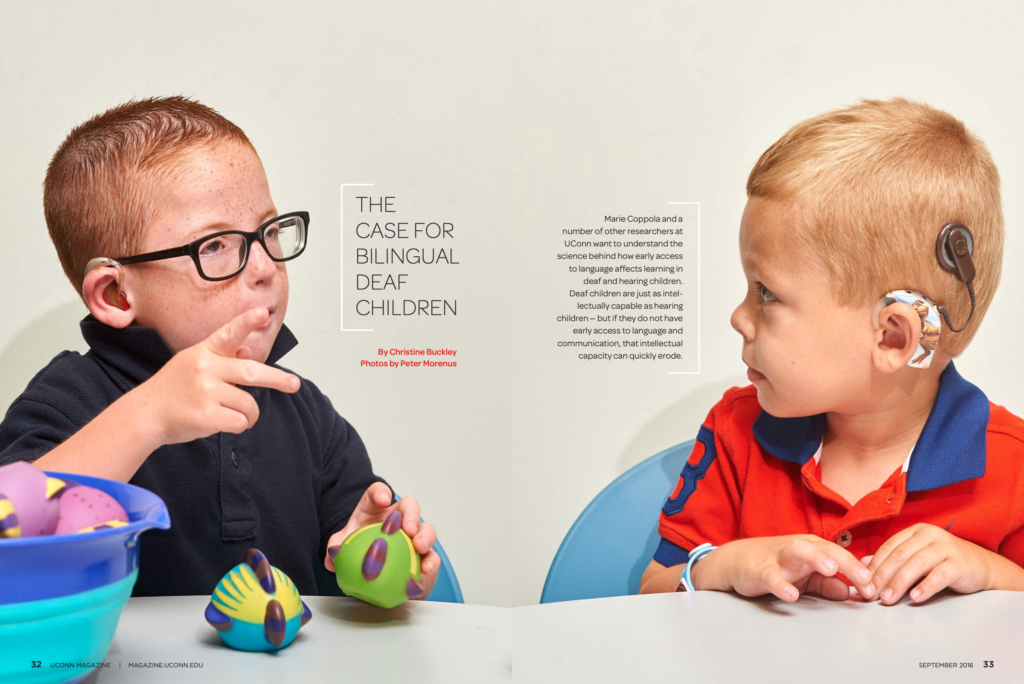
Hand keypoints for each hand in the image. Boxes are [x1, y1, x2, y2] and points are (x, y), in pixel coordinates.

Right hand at [136, 307, 299, 445]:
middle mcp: (205, 367)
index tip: (263, 313)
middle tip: (294, 384)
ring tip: (235, 414)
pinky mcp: (206, 415)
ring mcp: (205, 391)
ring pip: (249, 404)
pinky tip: (225, 423)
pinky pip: (240, 421)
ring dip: (250, 414)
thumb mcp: (194, 363)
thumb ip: (222, 358)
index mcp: (204, 351)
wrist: (145, 413)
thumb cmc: (174, 388)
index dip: (247, 322)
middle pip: (252, 373)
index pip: (229, 333)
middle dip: (278, 379)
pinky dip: (240, 425)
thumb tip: (247, 352)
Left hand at [323, 482, 439, 599]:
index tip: (382, 500)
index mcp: (376, 511)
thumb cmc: (362, 551)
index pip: (377, 494)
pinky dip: (431, 561)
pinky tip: (426, 567)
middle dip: (411, 514)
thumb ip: (336, 549)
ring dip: (425, 535)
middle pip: (409, 506)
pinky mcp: (424, 556)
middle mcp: (398, 519)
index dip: (381, 493)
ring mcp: (414, 537)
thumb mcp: (346, 547)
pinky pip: (432, 555)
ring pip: (426, 528)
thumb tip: (332, 557)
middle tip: (408, 528)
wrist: (377, 573)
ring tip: (420, 546)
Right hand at [713, 534, 876, 601]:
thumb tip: (850, 594)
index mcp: (813, 548)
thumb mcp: (804, 576)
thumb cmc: (774, 565)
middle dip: (847, 564)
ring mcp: (779, 557)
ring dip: (816, 558)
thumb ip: (826, 584)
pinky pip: (771, 576)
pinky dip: (781, 585)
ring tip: (831, 570)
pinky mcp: (760, 569)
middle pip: (827, 549)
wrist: (736, 560)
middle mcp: (800, 548)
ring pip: (800, 551)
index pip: (842, 556)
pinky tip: (791, 595)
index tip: (874, 590)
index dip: (860, 572)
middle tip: (866, 581)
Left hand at [864, 523, 993, 603]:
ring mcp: (946, 547)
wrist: (982, 566)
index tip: (862, 583)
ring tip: (888, 599)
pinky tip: (915, 598)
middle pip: (899, 555)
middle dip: (882, 576)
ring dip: (899, 583)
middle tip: (871, 594)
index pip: (889, 547)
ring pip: (916, 564)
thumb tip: (863, 564)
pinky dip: (925, 586)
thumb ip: (893, 558)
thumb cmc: (944, 562)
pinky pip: (939, 575)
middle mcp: (930, 535)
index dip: (873, 565)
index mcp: (915, 531)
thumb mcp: (917, 556)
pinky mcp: (960, 563)